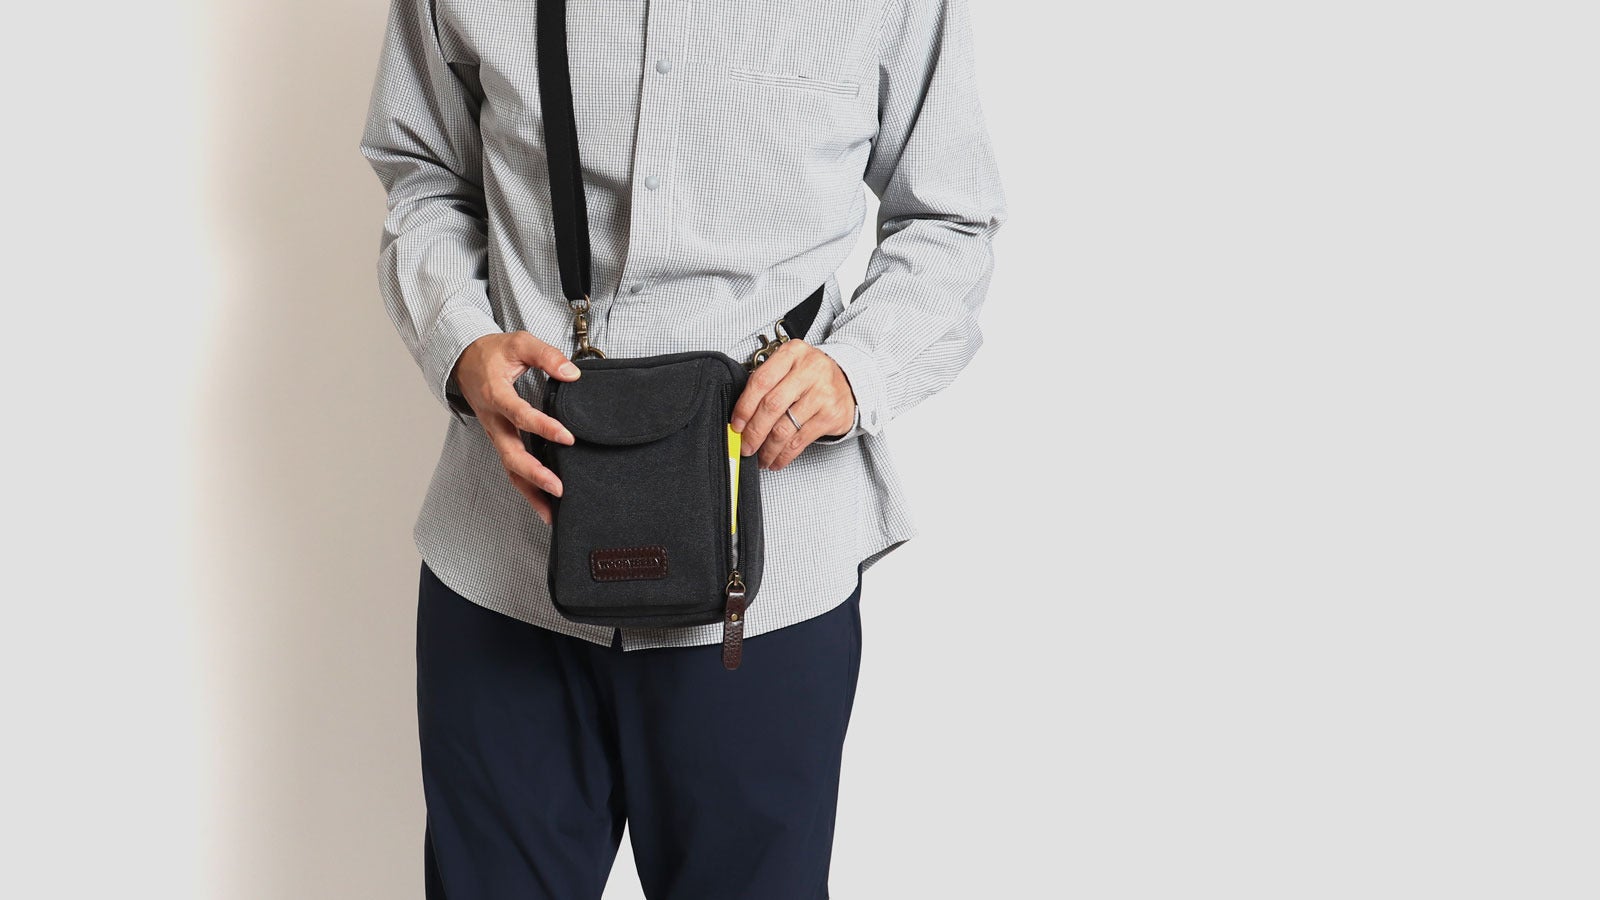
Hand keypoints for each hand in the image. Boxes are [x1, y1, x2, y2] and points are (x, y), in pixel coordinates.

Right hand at [452, 332, 579, 523]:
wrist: (463, 361)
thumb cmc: (493, 353)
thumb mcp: (519, 343)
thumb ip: (546, 356)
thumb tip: (573, 374)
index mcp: (495, 395)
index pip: (519, 415)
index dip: (543, 427)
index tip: (567, 437)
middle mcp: (493, 421)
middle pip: (510, 455)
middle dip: (534, 474)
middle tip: (559, 488)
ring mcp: (495, 435)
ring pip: (510, 469)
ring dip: (531, 492)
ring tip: (552, 514)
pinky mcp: (501, 441)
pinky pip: (512, 468)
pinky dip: (528, 488)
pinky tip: (546, 504)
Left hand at [729, 339, 855, 470]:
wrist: (849, 382)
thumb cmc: (811, 377)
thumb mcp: (789, 367)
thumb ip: (766, 385)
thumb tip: (740, 421)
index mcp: (792, 353)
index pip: (761, 381)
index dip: (744, 407)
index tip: (736, 426)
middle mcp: (810, 370)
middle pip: (772, 406)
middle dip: (754, 432)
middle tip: (746, 447)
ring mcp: (823, 393)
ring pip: (785, 428)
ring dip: (768, 449)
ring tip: (761, 458)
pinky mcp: (831, 415)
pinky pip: (800, 440)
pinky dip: (785, 455)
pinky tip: (777, 460)